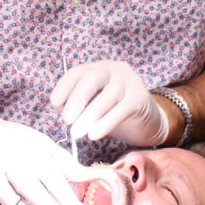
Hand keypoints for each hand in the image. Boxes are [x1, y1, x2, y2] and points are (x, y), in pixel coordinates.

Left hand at [51, 60, 167, 145]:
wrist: (148, 121)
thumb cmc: (114, 113)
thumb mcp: (92, 106)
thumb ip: (78, 106)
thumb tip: (63, 114)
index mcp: (97, 69)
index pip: (76, 73)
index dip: (63, 88)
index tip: (55, 105)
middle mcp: (113, 70)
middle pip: (92, 78)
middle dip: (76, 100)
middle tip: (68, 121)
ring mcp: (129, 82)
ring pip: (107, 96)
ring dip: (89, 116)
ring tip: (78, 133)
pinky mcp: (140, 98)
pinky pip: (121, 109)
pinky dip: (106, 122)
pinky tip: (95, 134)